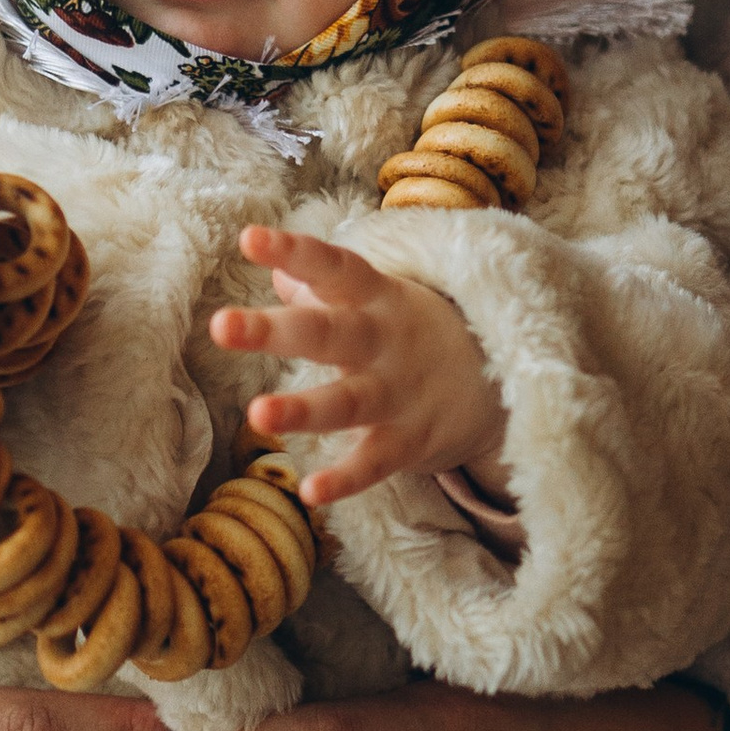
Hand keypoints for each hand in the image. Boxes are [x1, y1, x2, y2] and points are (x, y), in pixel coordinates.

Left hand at [211, 225, 506, 508]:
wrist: (507, 380)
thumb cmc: (420, 332)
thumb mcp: (382, 299)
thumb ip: (326, 288)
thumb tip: (277, 274)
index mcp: (376, 299)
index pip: (333, 268)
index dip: (294, 252)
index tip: (250, 238)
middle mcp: (385, 342)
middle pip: (328, 334)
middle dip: (275, 331)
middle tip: (221, 325)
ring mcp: (399, 394)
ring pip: (347, 403)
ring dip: (303, 409)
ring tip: (257, 413)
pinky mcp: (411, 442)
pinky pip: (375, 463)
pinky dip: (346, 479)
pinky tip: (310, 492)